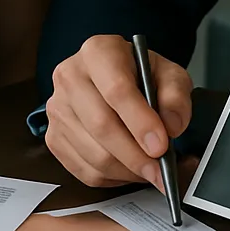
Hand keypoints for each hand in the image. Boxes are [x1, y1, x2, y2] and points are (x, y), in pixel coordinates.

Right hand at [45, 35, 192, 188]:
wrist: (116, 80)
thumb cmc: (140, 76)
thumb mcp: (169, 75)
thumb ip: (175, 96)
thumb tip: (171, 125)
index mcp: (98, 52)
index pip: (116, 89)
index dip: (140, 122)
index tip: (161, 146)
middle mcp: (70, 76)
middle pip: (101, 125)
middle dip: (135, 156)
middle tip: (160, 170)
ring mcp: (58, 108)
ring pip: (93, 154)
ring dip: (127, 170)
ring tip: (149, 169)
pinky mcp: (54, 137)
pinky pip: (85, 171)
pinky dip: (113, 178)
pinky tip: (129, 168)